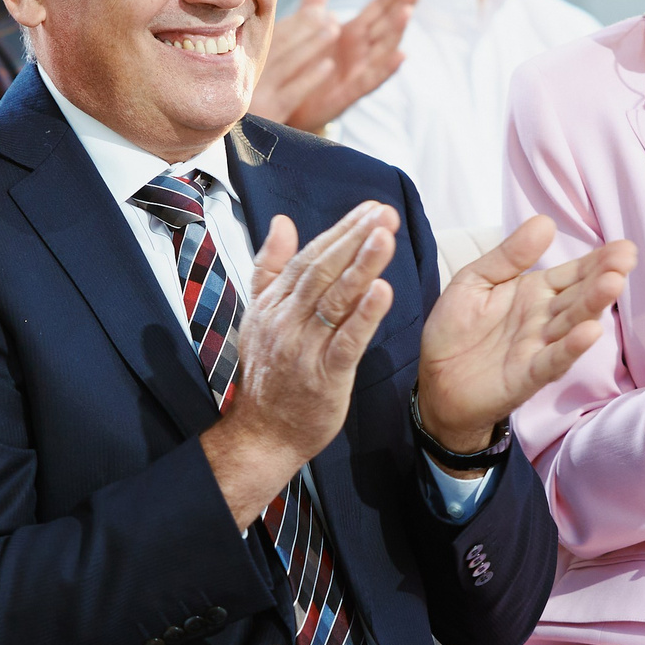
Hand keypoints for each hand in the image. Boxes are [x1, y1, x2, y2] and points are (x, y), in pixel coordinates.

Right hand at [202, 203, 398, 523]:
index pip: (308, 258)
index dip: (340, 231)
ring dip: (361, 265)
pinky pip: (345, 342)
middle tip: (385, 213)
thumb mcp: (259, 315)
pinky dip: (364, 316)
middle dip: (354, 238)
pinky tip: (383, 291)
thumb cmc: (268, 376)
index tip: (369, 209)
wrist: (263, 434)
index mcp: (273, 304)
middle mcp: (286, 321)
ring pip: (334, 300)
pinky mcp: (324, 377)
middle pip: (322, 271)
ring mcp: (303, 348)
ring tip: (385, 237)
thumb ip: (270, 268)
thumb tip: (281, 223)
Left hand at [248, 0, 412, 131]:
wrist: (286, 101)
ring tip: (407, 12)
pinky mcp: (348, 94)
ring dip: (396, 32)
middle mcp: (360, 53)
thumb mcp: (309, 25)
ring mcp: (357, 73)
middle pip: (386, 26)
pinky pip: (371, 80)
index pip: (377, 10)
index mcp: (352, 35)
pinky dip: (386, 69)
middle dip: (402, 6)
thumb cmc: (303, 64)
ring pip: (383, 50)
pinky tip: (401, 56)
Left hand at [416, 215, 635, 450]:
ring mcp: (538, 347)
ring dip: (593, 306)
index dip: (598, 260)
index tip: (624, 247)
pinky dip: (570, 348)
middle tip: (626, 259)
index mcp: (534, 292)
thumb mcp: (475, 280)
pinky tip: (589, 332)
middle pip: (579, 296)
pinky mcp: (527, 376)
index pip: (573, 273)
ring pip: (571, 324)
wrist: (434, 381)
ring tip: (612, 284)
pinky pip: (552, 361)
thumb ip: (509, 256)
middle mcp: (544, 319)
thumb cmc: (456, 330)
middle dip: (603, 277)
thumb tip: (544, 221)